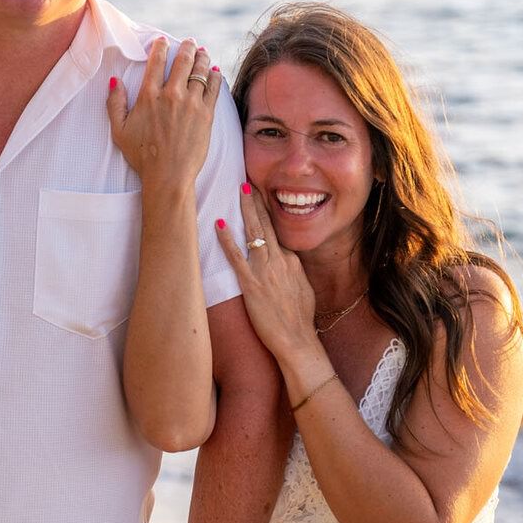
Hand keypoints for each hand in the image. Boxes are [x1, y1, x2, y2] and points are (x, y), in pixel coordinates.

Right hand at [108, 36, 220, 191]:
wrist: (168, 175)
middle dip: (187, 47)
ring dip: (203, 58)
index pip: (157, 61)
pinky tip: (216, 71)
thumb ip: (114, 103)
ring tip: (203, 52)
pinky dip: (216, 76)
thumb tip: (114, 81)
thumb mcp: (119, 130)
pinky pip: (214, 87)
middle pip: (183, 61)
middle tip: (190, 42)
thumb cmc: (142, 156)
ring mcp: (192, 103)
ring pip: (201, 70)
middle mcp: (171, 95)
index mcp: (149, 96)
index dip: (161, 47)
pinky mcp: (207, 114)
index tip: (163, 41)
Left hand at [216, 185, 317, 367]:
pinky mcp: (251, 284)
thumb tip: (286, 262)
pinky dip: (227, 239)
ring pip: (254, 233)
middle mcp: (280, 261)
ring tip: (239, 190)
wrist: (297, 340)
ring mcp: (265, 271)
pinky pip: (236, 257)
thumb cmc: (299, 320)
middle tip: (248, 182)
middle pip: (267, 225)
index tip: (261, 198)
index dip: (268, 214)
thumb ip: (293, 272)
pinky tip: (219, 224)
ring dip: (245, 210)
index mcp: (292, 261)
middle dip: (257, 202)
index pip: (277, 233)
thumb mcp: (303, 289)